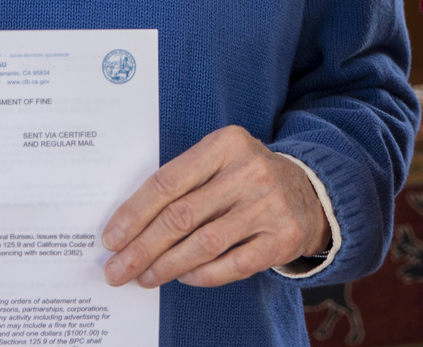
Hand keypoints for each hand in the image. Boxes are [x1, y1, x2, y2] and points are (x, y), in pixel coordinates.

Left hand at [101, 126, 329, 288]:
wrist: (310, 190)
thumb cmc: (246, 177)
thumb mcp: (219, 161)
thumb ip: (182, 182)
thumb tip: (130, 225)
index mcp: (225, 144)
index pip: (168, 181)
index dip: (134, 213)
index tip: (112, 238)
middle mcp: (249, 171)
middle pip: (181, 216)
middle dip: (142, 248)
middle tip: (117, 269)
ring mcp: (268, 205)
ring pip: (204, 244)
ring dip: (167, 265)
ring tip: (144, 277)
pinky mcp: (282, 237)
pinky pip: (232, 264)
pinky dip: (202, 275)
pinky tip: (183, 277)